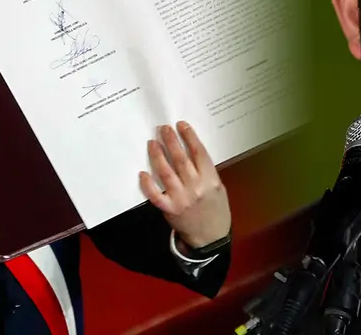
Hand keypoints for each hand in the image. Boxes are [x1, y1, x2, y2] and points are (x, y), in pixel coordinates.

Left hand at [139, 122, 231, 248]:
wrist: (211, 236)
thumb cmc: (216, 208)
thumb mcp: (218, 187)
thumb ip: (206, 170)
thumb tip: (190, 150)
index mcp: (210, 180)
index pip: (198, 153)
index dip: (189, 137)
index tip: (181, 125)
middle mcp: (195, 188)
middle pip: (180, 159)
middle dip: (171, 141)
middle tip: (164, 128)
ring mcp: (181, 199)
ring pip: (166, 173)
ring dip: (158, 156)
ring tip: (153, 142)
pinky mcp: (169, 209)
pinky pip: (155, 195)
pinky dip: (148, 184)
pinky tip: (142, 173)